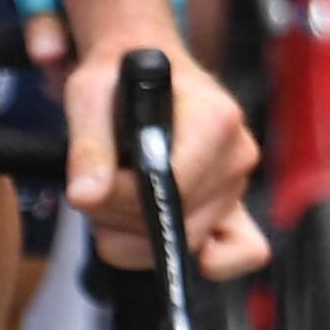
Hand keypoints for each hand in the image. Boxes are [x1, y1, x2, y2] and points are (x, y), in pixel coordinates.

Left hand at [66, 26, 269, 281]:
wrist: (140, 71)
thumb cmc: (118, 78)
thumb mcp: (88, 98)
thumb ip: (88, 148)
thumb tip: (87, 196)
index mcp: (215, 120)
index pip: (170, 191)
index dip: (122, 200)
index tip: (90, 187)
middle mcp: (238, 152)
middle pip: (181, 226)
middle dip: (124, 222)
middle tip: (95, 191)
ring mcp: (239, 182)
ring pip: (190, 242)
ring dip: (139, 235)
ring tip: (116, 196)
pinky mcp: (235, 204)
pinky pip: (242, 250)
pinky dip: (205, 258)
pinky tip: (164, 244)